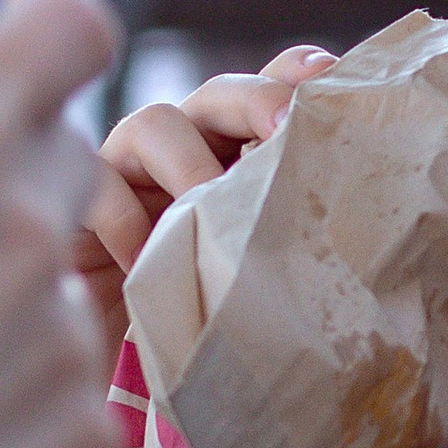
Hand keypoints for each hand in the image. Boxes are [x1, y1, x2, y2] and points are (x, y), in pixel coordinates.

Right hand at [0, 0, 122, 447]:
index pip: (66, 26)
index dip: (51, 9)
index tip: (28, 9)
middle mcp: (28, 225)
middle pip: (65, 153)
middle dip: (14, 159)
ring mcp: (63, 340)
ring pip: (65, 288)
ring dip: (5, 297)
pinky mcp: (76, 447)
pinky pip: (67, 414)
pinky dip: (15, 420)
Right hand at [70, 45, 336, 360]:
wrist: (108, 372)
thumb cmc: (196, 328)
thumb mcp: (255, 282)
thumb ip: (292, 244)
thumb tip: (371, 251)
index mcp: (239, 157)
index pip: (272, 92)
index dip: (297, 75)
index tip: (330, 76)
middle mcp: (188, 148)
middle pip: (221, 94)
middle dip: (256, 100)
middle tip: (284, 132)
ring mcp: (129, 168)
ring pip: (156, 123)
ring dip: (191, 163)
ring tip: (208, 210)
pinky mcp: (76, 201)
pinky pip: (99, 182)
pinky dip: (126, 216)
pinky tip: (145, 262)